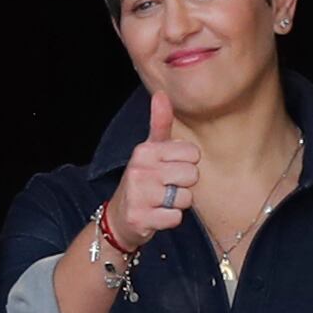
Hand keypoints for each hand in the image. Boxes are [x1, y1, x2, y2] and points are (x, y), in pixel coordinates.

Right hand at [104, 92, 199, 254]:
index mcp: (145, 150)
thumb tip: (161, 93)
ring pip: (186, 198)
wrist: (119, 217)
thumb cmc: (142, 180)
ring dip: (178, 203)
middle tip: (166, 187)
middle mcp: (140, 170)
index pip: (192, 153)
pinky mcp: (140, 218)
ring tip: (161, 201)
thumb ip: (159, 123)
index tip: (170, 169)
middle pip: (192, 175)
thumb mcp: (149, 150)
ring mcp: (139, 195)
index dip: (186, 164)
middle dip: (184, 185)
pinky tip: (157, 215)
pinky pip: (176, 218)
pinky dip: (170, 219)